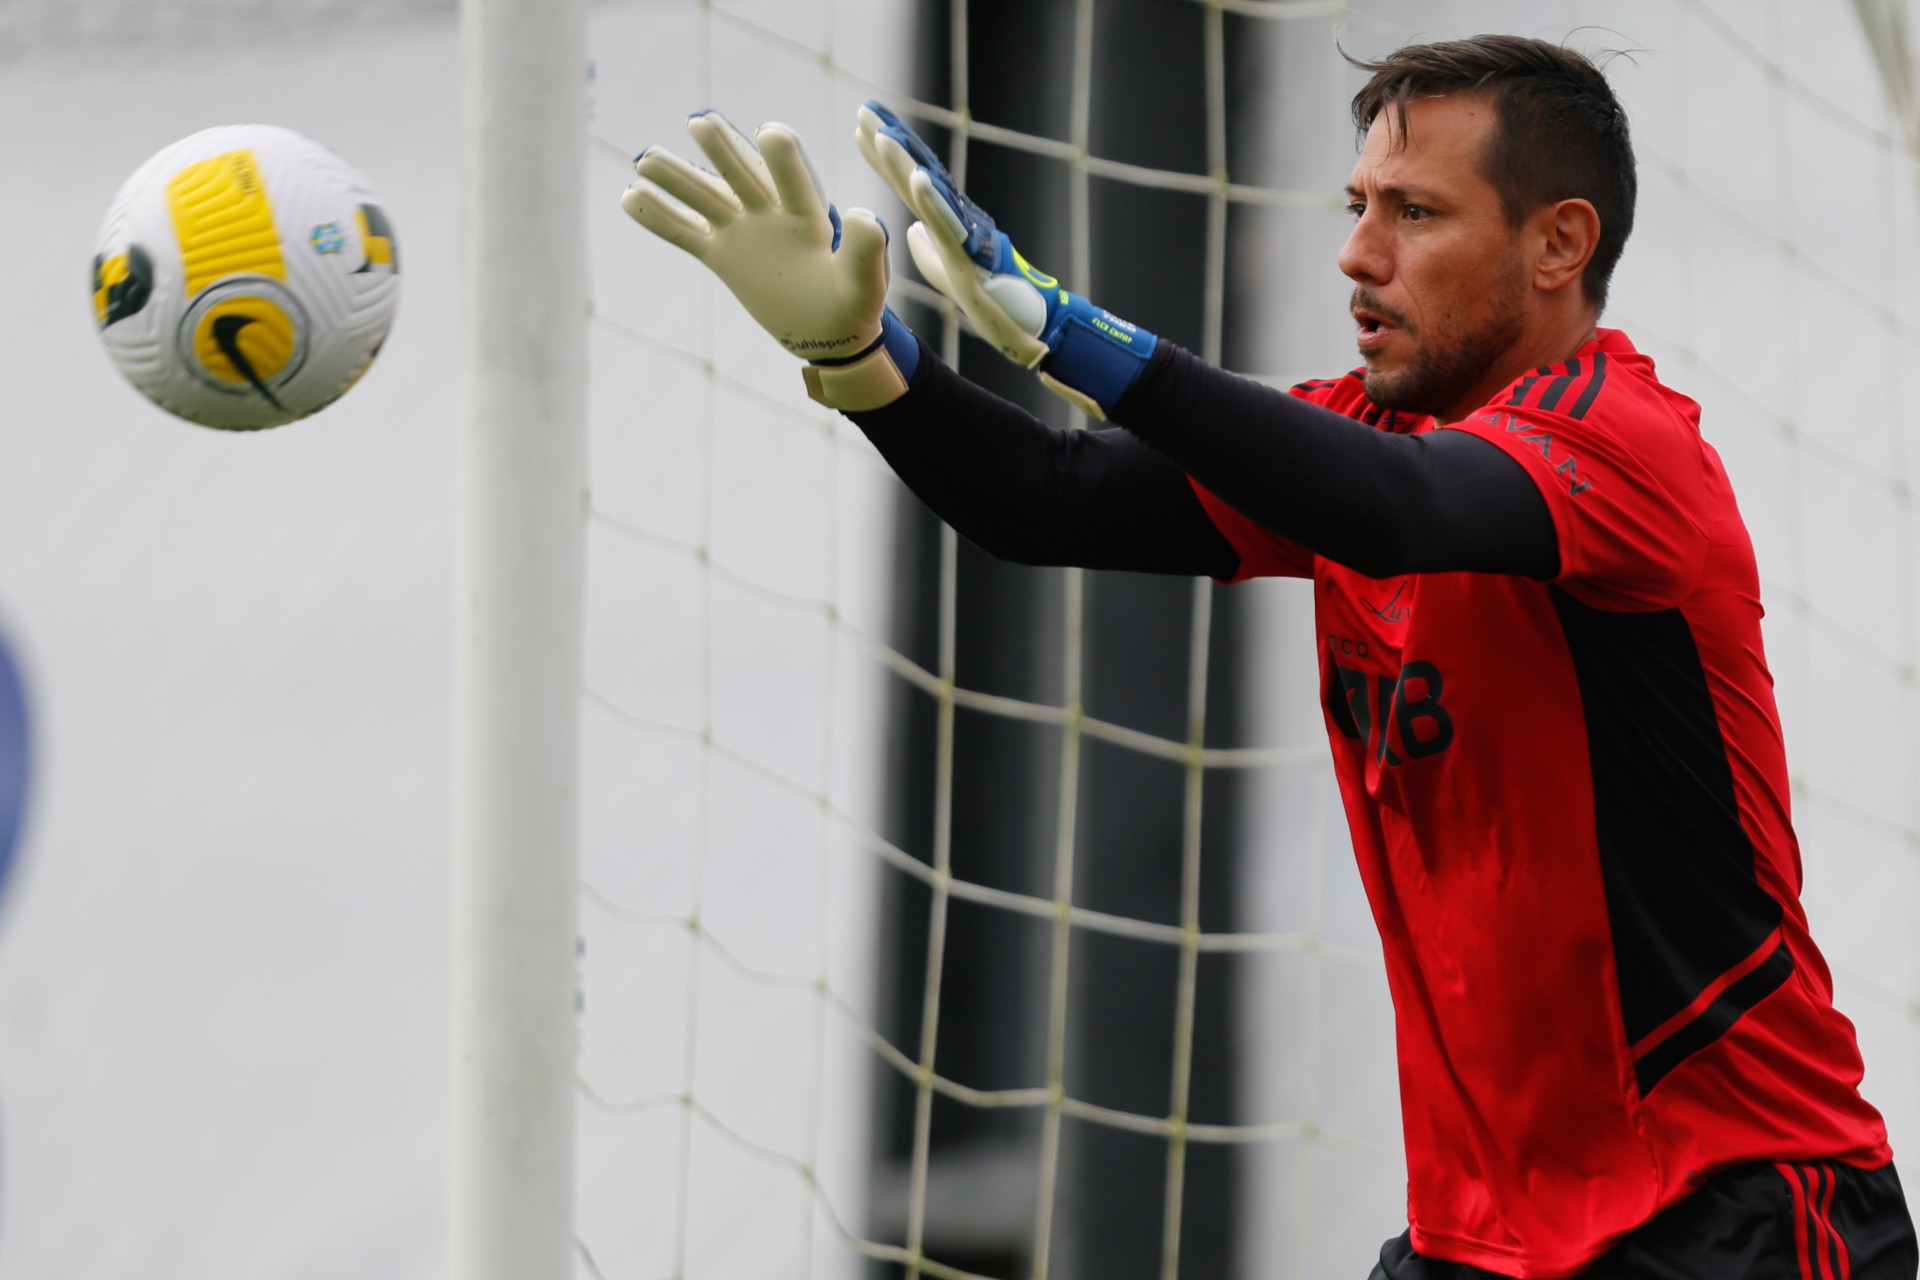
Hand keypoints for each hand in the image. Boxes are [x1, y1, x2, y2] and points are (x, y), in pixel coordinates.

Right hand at [622, 111, 916, 409]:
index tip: (770, 133)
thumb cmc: (852, 306)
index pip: (794, 183)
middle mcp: (771, 216)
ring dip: (676, 179)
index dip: (784, 160)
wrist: (828, 332)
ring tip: (644, 157)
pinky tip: (629, 197)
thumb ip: (864, 252)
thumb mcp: (863, 284)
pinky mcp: (722, 256)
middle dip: (722, 152)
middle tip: (700, 123)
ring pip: (705, 199)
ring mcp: (743, 233)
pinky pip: (685, 234)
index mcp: (808, 218)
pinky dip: (659, 219)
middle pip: (742, 178)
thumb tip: (863, 216)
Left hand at [854, 100, 1156, 418]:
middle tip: (865, 110)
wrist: (1031, 329)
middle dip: (891, 143)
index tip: (861, 123)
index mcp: (946, 226)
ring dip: (907, 163)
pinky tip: (917, 179)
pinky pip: (953, 226)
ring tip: (881, 133)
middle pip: (918, 175)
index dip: (885, 156)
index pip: (910, 183)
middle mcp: (956, 222)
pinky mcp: (976, 257)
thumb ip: (928, 252)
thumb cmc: (997, 304)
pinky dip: (935, 202)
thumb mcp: (949, 276)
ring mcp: (966, 236)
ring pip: (932, 193)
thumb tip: (909, 230)